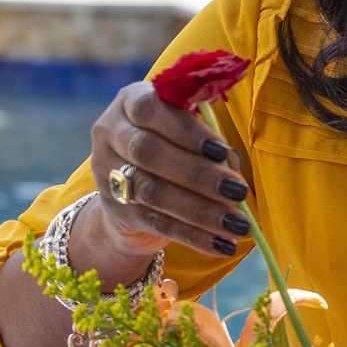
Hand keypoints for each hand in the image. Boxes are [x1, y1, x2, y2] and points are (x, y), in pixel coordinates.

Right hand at [87, 81, 252, 261]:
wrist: (131, 186)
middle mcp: (111, 133)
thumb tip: (231, 167)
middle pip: (148, 152)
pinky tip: (222, 244)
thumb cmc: (172, 144)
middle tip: (237, 190)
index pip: (150, 109)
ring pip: (153, 192)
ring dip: (200, 210)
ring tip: (237, 223)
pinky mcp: (117, 209)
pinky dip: (193, 236)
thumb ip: (206, 140)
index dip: (185, 130)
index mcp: (130, 101)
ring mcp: (109, 172)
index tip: (221, 150)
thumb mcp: (185, 130)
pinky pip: (157, 223)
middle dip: (197, 173)